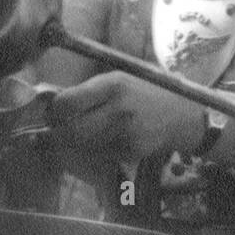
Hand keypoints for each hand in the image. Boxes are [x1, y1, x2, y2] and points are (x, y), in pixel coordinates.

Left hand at [48, 72, 202, 172]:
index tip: (55, 113)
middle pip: (72, 131)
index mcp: (112, 85)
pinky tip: (110, 139)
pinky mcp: (132, 151)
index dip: (55, 111)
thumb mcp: (118, 79)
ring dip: (78, 143)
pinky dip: (98, 150)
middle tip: (60, 130)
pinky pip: (102, 154)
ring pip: (84, 146)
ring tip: (87, 131)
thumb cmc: (143, 92)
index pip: (67, 103)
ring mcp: (127, 133)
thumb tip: (53, 105)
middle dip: (61, 133)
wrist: (181, 113)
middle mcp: (119, 108)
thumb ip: (89, 91)